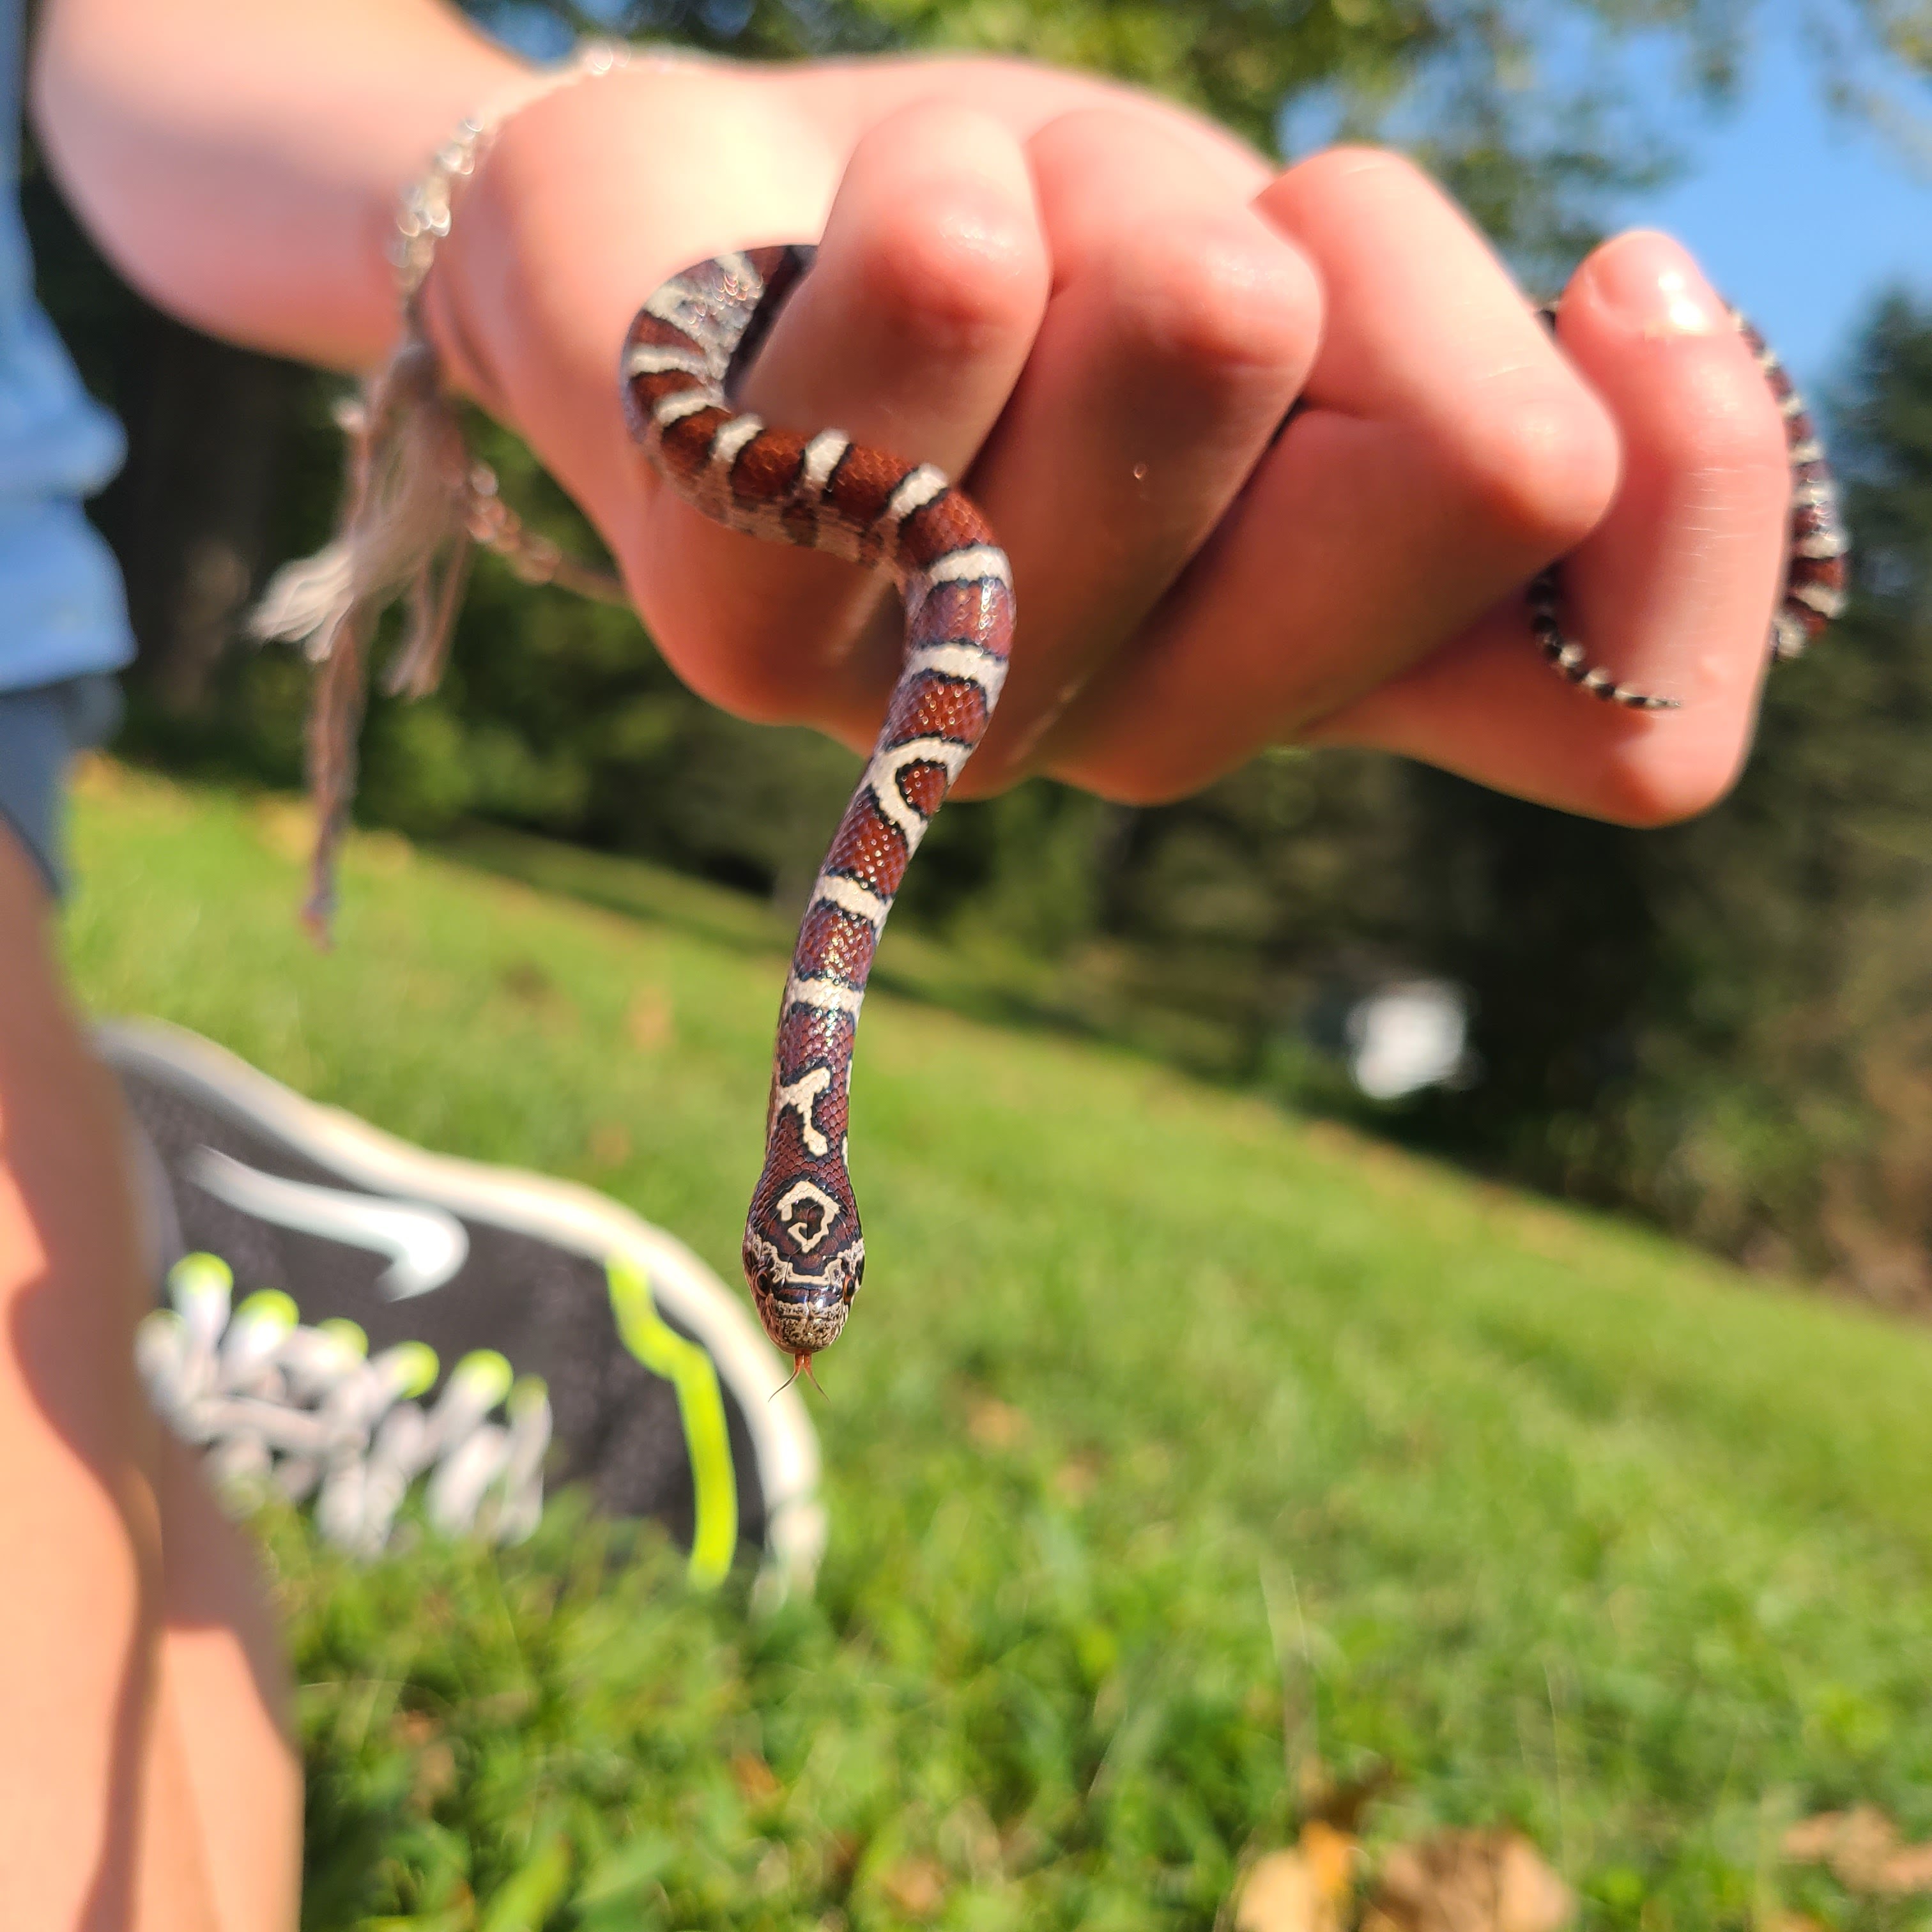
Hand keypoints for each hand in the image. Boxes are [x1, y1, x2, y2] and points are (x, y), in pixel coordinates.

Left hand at [428, 53, 1792, 826]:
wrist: (749, 233)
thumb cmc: (1055, 265)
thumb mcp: (1327, 286)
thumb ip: (1490, 390)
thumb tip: (1635, 334)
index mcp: (1334, 675)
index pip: (1634, 734)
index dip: (1705, 502)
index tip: (1624, 285)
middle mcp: (1161, 733)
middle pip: (1469, 475)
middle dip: (1377, 251)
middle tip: (1196, 245)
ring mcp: (956, 700)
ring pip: (1218, 343)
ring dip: (1132, 192)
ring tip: (997, 239)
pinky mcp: (743, 601)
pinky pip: (957, 302)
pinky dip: (956, 177)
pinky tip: (881, 233)